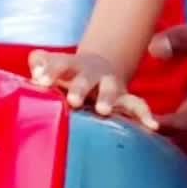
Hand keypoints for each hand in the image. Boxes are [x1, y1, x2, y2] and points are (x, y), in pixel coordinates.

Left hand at [29, 50, 157, 129]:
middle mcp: (93, 74)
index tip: (39, 80)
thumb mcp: (53, 66)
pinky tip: (151, 125)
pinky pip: (137, 106)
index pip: (59, 64)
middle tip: (73, 100)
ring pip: (111, 90)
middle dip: (80, 88)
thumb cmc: (68, 74)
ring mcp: (110, 86)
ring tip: (103, 110)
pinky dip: (145, 114)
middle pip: (86, 78)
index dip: (50, 71)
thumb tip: (35, 63)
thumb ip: (41, 62)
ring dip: (107, 99)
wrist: (100, 68)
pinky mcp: (125, 100)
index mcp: (72, 66)